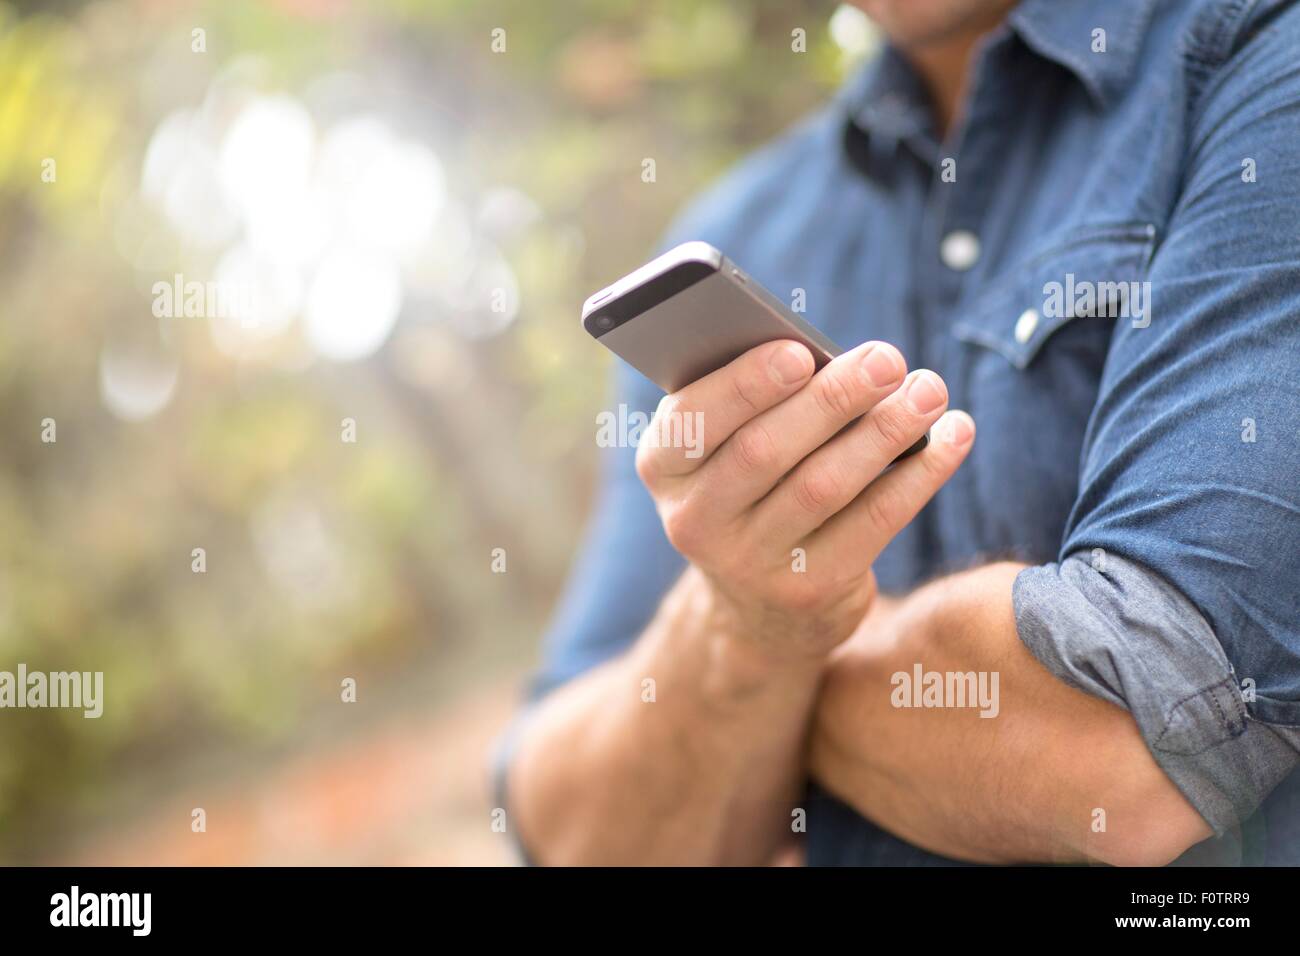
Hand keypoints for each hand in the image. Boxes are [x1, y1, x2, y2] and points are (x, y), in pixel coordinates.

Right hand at [634, 338, 974, 662]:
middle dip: (832, 399)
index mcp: (664, 467)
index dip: (744, 386)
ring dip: (884, 431)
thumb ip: (757, 401)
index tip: (799, 351)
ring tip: (928, 390)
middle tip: (887, 358)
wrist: (760, 605)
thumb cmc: (753, 486)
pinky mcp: (810, 590)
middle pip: (764, 451)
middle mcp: (694, 520)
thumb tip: (836, 357)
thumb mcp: (728, 448)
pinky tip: (952, 434)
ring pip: (824, 486)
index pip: (693, 421)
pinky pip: (872, 522)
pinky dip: (919, 474)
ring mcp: (749, 564)